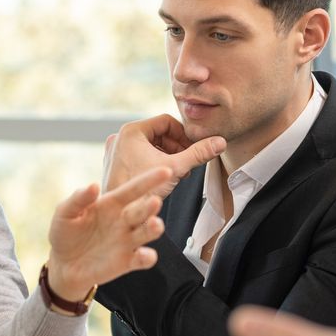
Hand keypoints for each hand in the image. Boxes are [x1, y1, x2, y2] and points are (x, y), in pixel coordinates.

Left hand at [42, 168, 173, 299]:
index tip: (165, 171)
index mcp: (111, 204)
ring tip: (156, 224)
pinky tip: (145, 255)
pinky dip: (147, 257)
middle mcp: (123, 221)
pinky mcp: (127, 262)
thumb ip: (78, 199)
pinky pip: (142, 259)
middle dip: (150, 206)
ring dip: (154, 228)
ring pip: (147, 232)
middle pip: (142, 211)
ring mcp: (127, 241)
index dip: (148, 180)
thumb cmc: (64, 233)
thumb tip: (93, 186)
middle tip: (155, 201)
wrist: (62, 265)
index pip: (133, 189)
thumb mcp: (65, 213)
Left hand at [102, 114, 226, 197]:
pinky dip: (155, 162)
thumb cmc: (142, 190)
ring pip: (149, 145)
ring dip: (168, 155)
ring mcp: (115, 151)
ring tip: (180, 170)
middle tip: (189, 160)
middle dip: (177, 146)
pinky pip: (139, 155)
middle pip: (158, 133)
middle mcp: (120, 137)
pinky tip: (166, 176)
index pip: (166, 121)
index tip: (194, 147)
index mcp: (131, 131)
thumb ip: (199, 153)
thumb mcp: (176, 168)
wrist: (121, 214)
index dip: (184, 134)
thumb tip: (220, 142)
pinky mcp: (115, 164)